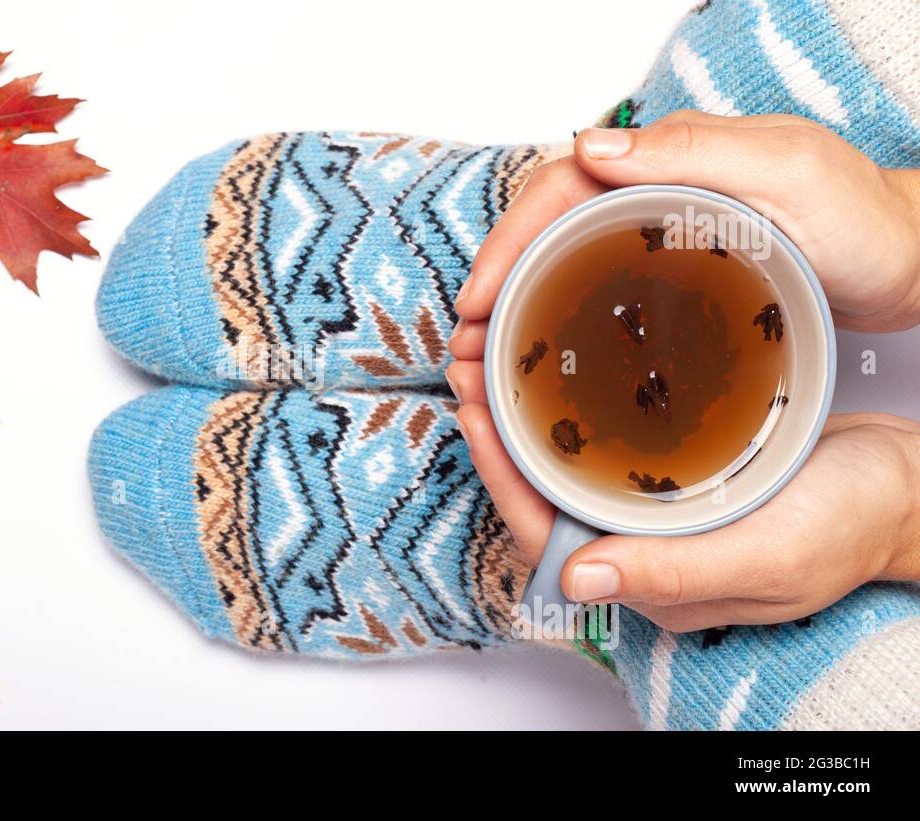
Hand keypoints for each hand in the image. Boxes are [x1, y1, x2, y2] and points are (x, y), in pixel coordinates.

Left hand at [446, 110, 919, 630]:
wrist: (908, 488)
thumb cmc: (848, 528)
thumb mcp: (768, 555)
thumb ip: (674, 571)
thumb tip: (576, 581)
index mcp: (646, 576)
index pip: (543, 529)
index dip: (498, 474)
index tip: (470, 410)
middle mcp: (637, 543)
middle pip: (540, 489)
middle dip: (496, 431)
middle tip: (469, 362)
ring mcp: (654, 506)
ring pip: (565, 462)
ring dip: (525, 412)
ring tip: (496, 353)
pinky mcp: (676, 468)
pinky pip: (604, 439)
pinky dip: (572, 402)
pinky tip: (561, 360)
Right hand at [452, 110, 919, 338]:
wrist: (911, 268)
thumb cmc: (862, 218)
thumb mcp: (786, 173)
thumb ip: (692, 152)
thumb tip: (587, 146)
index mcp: (665, 160)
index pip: (557, 191)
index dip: (507, 245)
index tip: (476, 303)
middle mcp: (651, 194)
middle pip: (546, 233)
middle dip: (495, 287)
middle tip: (466, 349)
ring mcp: (658, 238)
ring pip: (562, 267)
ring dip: (516, 313)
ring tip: (486, 367)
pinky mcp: (671, 280)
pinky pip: (595, 294)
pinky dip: (557, 326)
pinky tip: (544, 363)